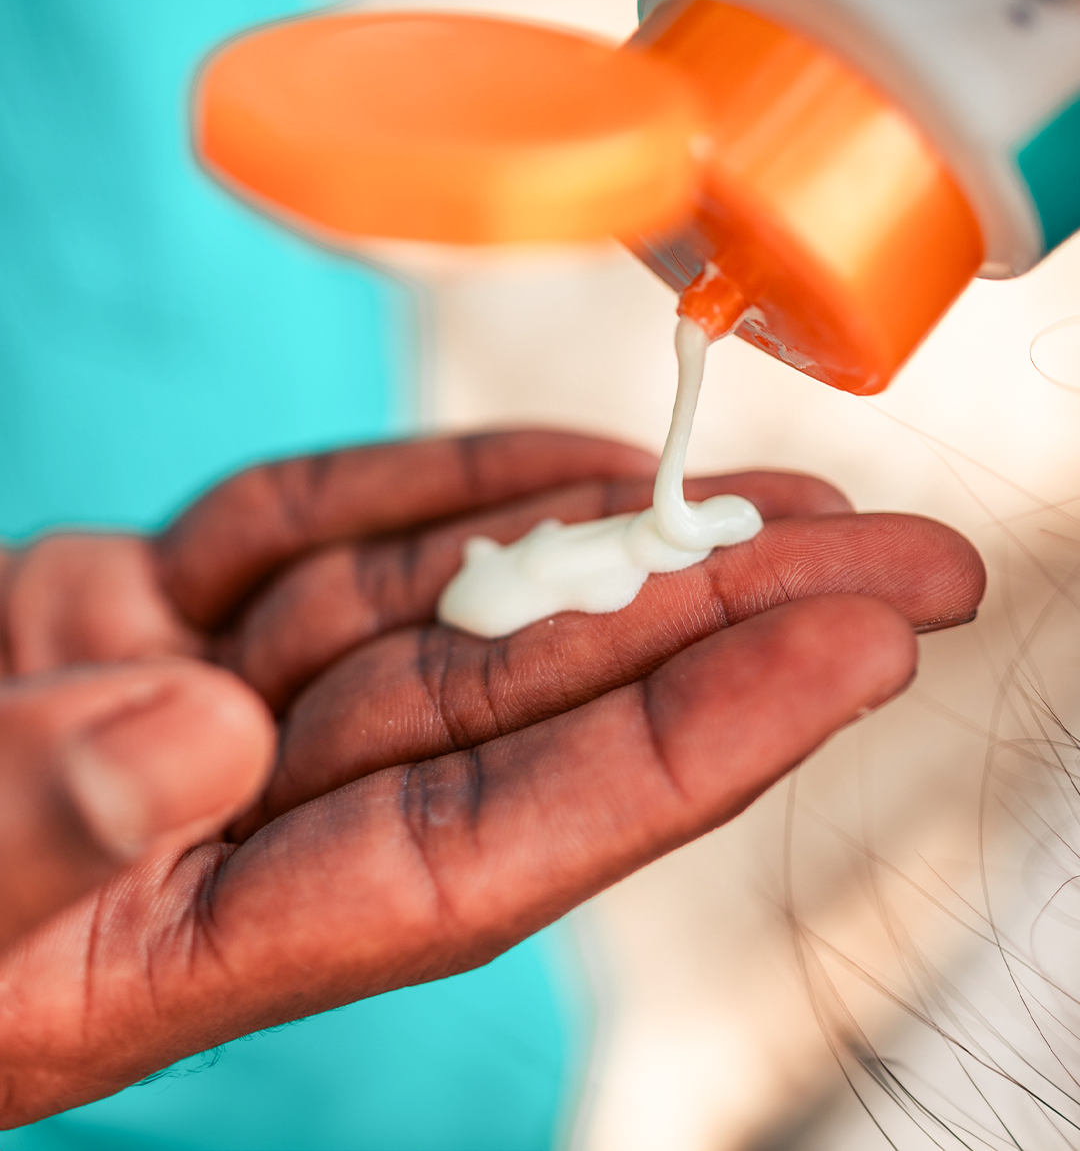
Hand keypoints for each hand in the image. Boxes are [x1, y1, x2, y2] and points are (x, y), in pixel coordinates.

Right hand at [0, 432, 984, 1126]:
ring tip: (779, 500)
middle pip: (523, 700)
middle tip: (900, 560)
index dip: (692, 737)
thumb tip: (193, 727)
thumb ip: (21, 819)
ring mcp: (192, 701)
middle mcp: (228, 813)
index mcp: (192, 932)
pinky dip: (442, 491)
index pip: (502, 828)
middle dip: (716, 623)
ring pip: (452, 606)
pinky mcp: (136, 612)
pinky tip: (572, 467)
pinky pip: (323, 538)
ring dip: (614, 543)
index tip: (856, 652)